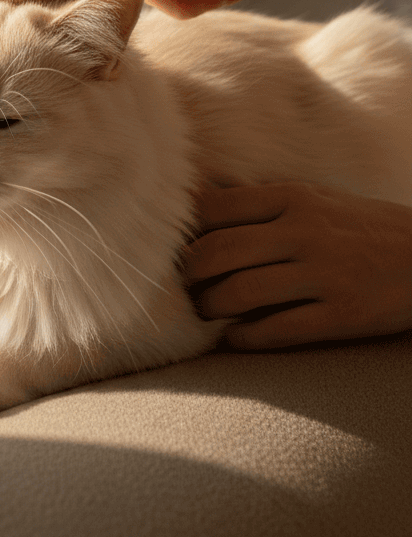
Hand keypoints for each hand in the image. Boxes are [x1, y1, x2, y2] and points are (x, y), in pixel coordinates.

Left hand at [182, 182, 411, 348]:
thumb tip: (200, 206)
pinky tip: (234, 337)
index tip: (176, 248)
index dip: (185, 232)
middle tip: (185, 287)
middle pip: (218, 252)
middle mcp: (303, 231)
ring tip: (207, 313)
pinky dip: (244, 338)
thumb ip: (264, 204)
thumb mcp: (315, 198)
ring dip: (210, 309)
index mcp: (292, 198)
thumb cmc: (361, 226)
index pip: (215, 208)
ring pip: (239, 293)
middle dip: (189, 276)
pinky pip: (276, 330)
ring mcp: (323, 274)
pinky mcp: (341, 315)